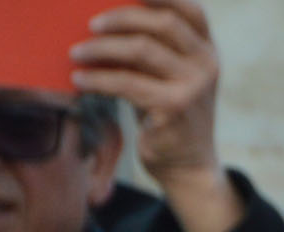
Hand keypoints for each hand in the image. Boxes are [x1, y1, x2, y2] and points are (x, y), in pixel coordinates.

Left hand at [72, 1, 240, 231]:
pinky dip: (98, 79)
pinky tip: (79, 79)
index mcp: (207, 50)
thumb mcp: (171, 75)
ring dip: (101, 48)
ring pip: (141, 49)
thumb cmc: (168, 112)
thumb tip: (103, 18)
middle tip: (90, 24)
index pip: (189, 9)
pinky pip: (127, 83)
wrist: (187, 164)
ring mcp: (193, 86)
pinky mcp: (174, 108)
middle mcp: (206, 64)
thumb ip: (155, 46)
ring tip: (76, 53)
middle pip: (162, 23)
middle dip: (121, 18)